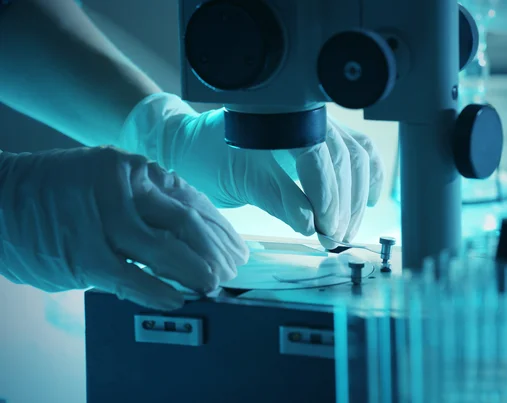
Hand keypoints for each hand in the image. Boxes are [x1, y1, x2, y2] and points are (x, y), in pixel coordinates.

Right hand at [0, 147, 247, 309]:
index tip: (235, 247)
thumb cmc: (60, 194)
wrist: (0, 199)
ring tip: (212, 286)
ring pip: (165, 250)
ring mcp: (103, 219)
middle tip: (231, 270)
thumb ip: (147, 206)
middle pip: (186, 222)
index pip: (192, 200)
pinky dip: (159, 291)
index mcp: (135, 170)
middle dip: (215, 252)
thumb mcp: (110, 185)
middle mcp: (124, 187)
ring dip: (195, 273)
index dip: (219, 229)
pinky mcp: (84, 252)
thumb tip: (189, 238)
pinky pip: (133, 277)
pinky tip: (176, 298)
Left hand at [122, 94, 384, 248]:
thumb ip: (277, 199)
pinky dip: (368, 176)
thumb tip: (311, 224)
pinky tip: (368, 200)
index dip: (327, 196)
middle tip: (335, 239)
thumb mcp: (238, 182)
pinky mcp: (324, 134)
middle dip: (344, 204)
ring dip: (357, 197)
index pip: (316, 156)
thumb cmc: (210, 159)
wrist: (198, 142)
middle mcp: (304, 115)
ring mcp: (318, 122)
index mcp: (278, 120)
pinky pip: (359, 149)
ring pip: (356, 156)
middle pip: (343, 158)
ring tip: (345, 230)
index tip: (327, 231)